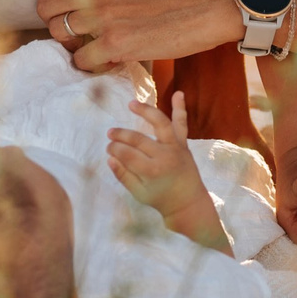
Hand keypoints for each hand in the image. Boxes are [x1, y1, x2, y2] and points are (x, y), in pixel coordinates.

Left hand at [39, 0, 242, 71]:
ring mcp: (102, 16)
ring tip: (94, 53)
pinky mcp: (114, 42)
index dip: (63, 11)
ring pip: (59, 36)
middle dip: (58, 29)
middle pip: (48, 12)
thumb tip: (87, 12)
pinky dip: (90, 66)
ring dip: (74, 48)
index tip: (75, 22)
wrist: (208, 5)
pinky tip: (107, 64)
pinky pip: (81, 60)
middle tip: (79, 40)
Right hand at [110, 93, 230, 251]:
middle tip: (110, 134)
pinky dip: (181, 109)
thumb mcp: (139, 193)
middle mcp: (165, 156)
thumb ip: (123, 176)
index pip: (127, 154)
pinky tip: (179, 93)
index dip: (115, 149)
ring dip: (146, 111)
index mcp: (152, 171)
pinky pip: (182, 125)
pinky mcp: (183, 144)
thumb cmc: (161, 199)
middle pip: (139, 139)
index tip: (108, 148)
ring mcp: (176, 148)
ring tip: (132, 104)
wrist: (188, 203)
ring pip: (160, 123)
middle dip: (121, 135)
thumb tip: (110, 159)